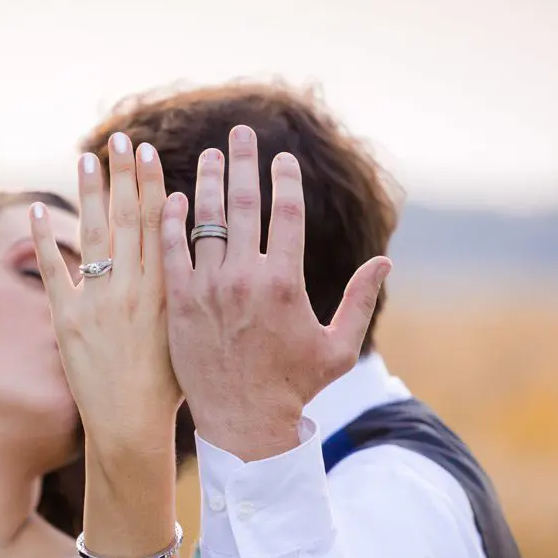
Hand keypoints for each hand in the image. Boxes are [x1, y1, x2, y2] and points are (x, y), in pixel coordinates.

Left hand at [30, 133, 181, 454]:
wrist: (131, 426)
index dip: (150, 185)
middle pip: (126, 219)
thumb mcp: (187, 332)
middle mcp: (130, 289)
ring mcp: (95, 303)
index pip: (158, 225)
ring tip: (85, 157)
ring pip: (92, 235)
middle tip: (120, 138)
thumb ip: (184, 288)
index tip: (147, 152)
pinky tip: (39, 209)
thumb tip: (184, 244)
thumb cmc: (172, 387)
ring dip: (89, 193)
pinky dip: (45, 239)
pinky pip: (52, 270)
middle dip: (122, 175)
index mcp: (165, 291)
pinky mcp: (65, 321)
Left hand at [159, 125, 390, 461]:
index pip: (285, 212)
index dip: (284, 179)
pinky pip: (172, 251)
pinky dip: (172, 222)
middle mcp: (244, 278)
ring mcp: (206, 289)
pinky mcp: (177, 303)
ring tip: (208, 156)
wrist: (242, 424)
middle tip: (240, 133)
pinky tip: (174, 199)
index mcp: (284, 282)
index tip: (281, 158)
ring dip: (205, 182)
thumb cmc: (295, 387)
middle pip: (241, 204)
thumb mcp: (337, 347)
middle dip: (242, 163)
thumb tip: (385, 261)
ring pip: (203, 221)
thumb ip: (359, 299)